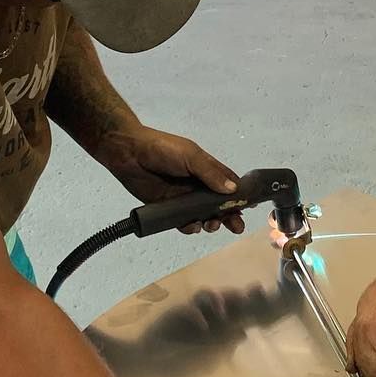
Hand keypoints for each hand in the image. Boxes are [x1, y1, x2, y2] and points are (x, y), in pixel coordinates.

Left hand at [95, 125, 244, 233]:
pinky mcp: (167, 209)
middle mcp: (197, 185)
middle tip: (235, 227)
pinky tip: (191, 226)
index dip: (239, 198)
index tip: (246, 210)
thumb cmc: (162, 149)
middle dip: (228, 216)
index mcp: (206, 169)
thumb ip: (210, 173)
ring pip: (202, 216)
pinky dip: (190, 227)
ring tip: (210, 225)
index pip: (228, 185)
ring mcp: (182, 198)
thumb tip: (233, 189)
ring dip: (210, 223)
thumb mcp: (190, 156)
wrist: (128, 153)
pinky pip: (182, 222)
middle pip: (218, 205)